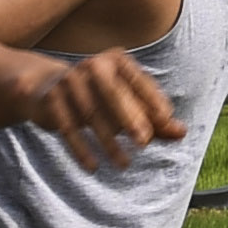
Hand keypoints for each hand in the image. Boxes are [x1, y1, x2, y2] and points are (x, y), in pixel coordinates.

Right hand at [7, 48, 185, 172]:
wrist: (45, 88)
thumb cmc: (98, 97)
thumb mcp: (127, 104)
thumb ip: (154, 118)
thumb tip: (182, 133)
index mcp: (117, 61)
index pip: (138, 80)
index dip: (152, 98)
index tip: (166, 119)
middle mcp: (93, 65)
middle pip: (113, 92)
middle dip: (130, 117)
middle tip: (144, 142)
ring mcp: (70, 80)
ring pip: (91, 113)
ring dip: (108, 141)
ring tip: (124, 164)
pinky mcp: (51, 98)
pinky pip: (67, 127)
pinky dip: (81, 148)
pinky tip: (93, 167)